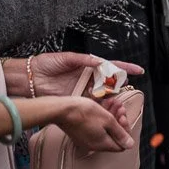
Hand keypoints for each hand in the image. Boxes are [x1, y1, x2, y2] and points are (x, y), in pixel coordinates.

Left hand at [25, 53, 143, 97]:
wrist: (29, 78)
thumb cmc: (47, 64)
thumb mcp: (67, 58)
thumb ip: (85, 60)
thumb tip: (101, 61)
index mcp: (89, 66)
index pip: (111, 66)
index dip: (126, 68)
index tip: (139, 70)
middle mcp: (89, 79)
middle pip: (111, 84)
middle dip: (121, 88)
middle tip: (127, 90)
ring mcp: (83, 90)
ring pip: (104, 96)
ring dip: (112, 101)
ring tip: (119, 107)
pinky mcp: (76, 100)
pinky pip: (92, 105)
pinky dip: (100, 108)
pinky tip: (107, 111)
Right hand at [56, 97, 133, 152]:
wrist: (62, 109)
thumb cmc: (85, 113)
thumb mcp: (108, 120)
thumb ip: (120, 133)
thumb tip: (130, 145)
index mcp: (102, 144)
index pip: (121, 145)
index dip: (125, 132)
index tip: (124, 118)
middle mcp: (94, 145)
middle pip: (113, 136)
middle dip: (119, 120)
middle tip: (120, 108)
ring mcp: (86, 139)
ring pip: (105, 129)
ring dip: (112, 116)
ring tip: (114, 102)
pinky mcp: (80, 133)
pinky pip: (95, 127)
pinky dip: (102, 117)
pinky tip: (105, 104)